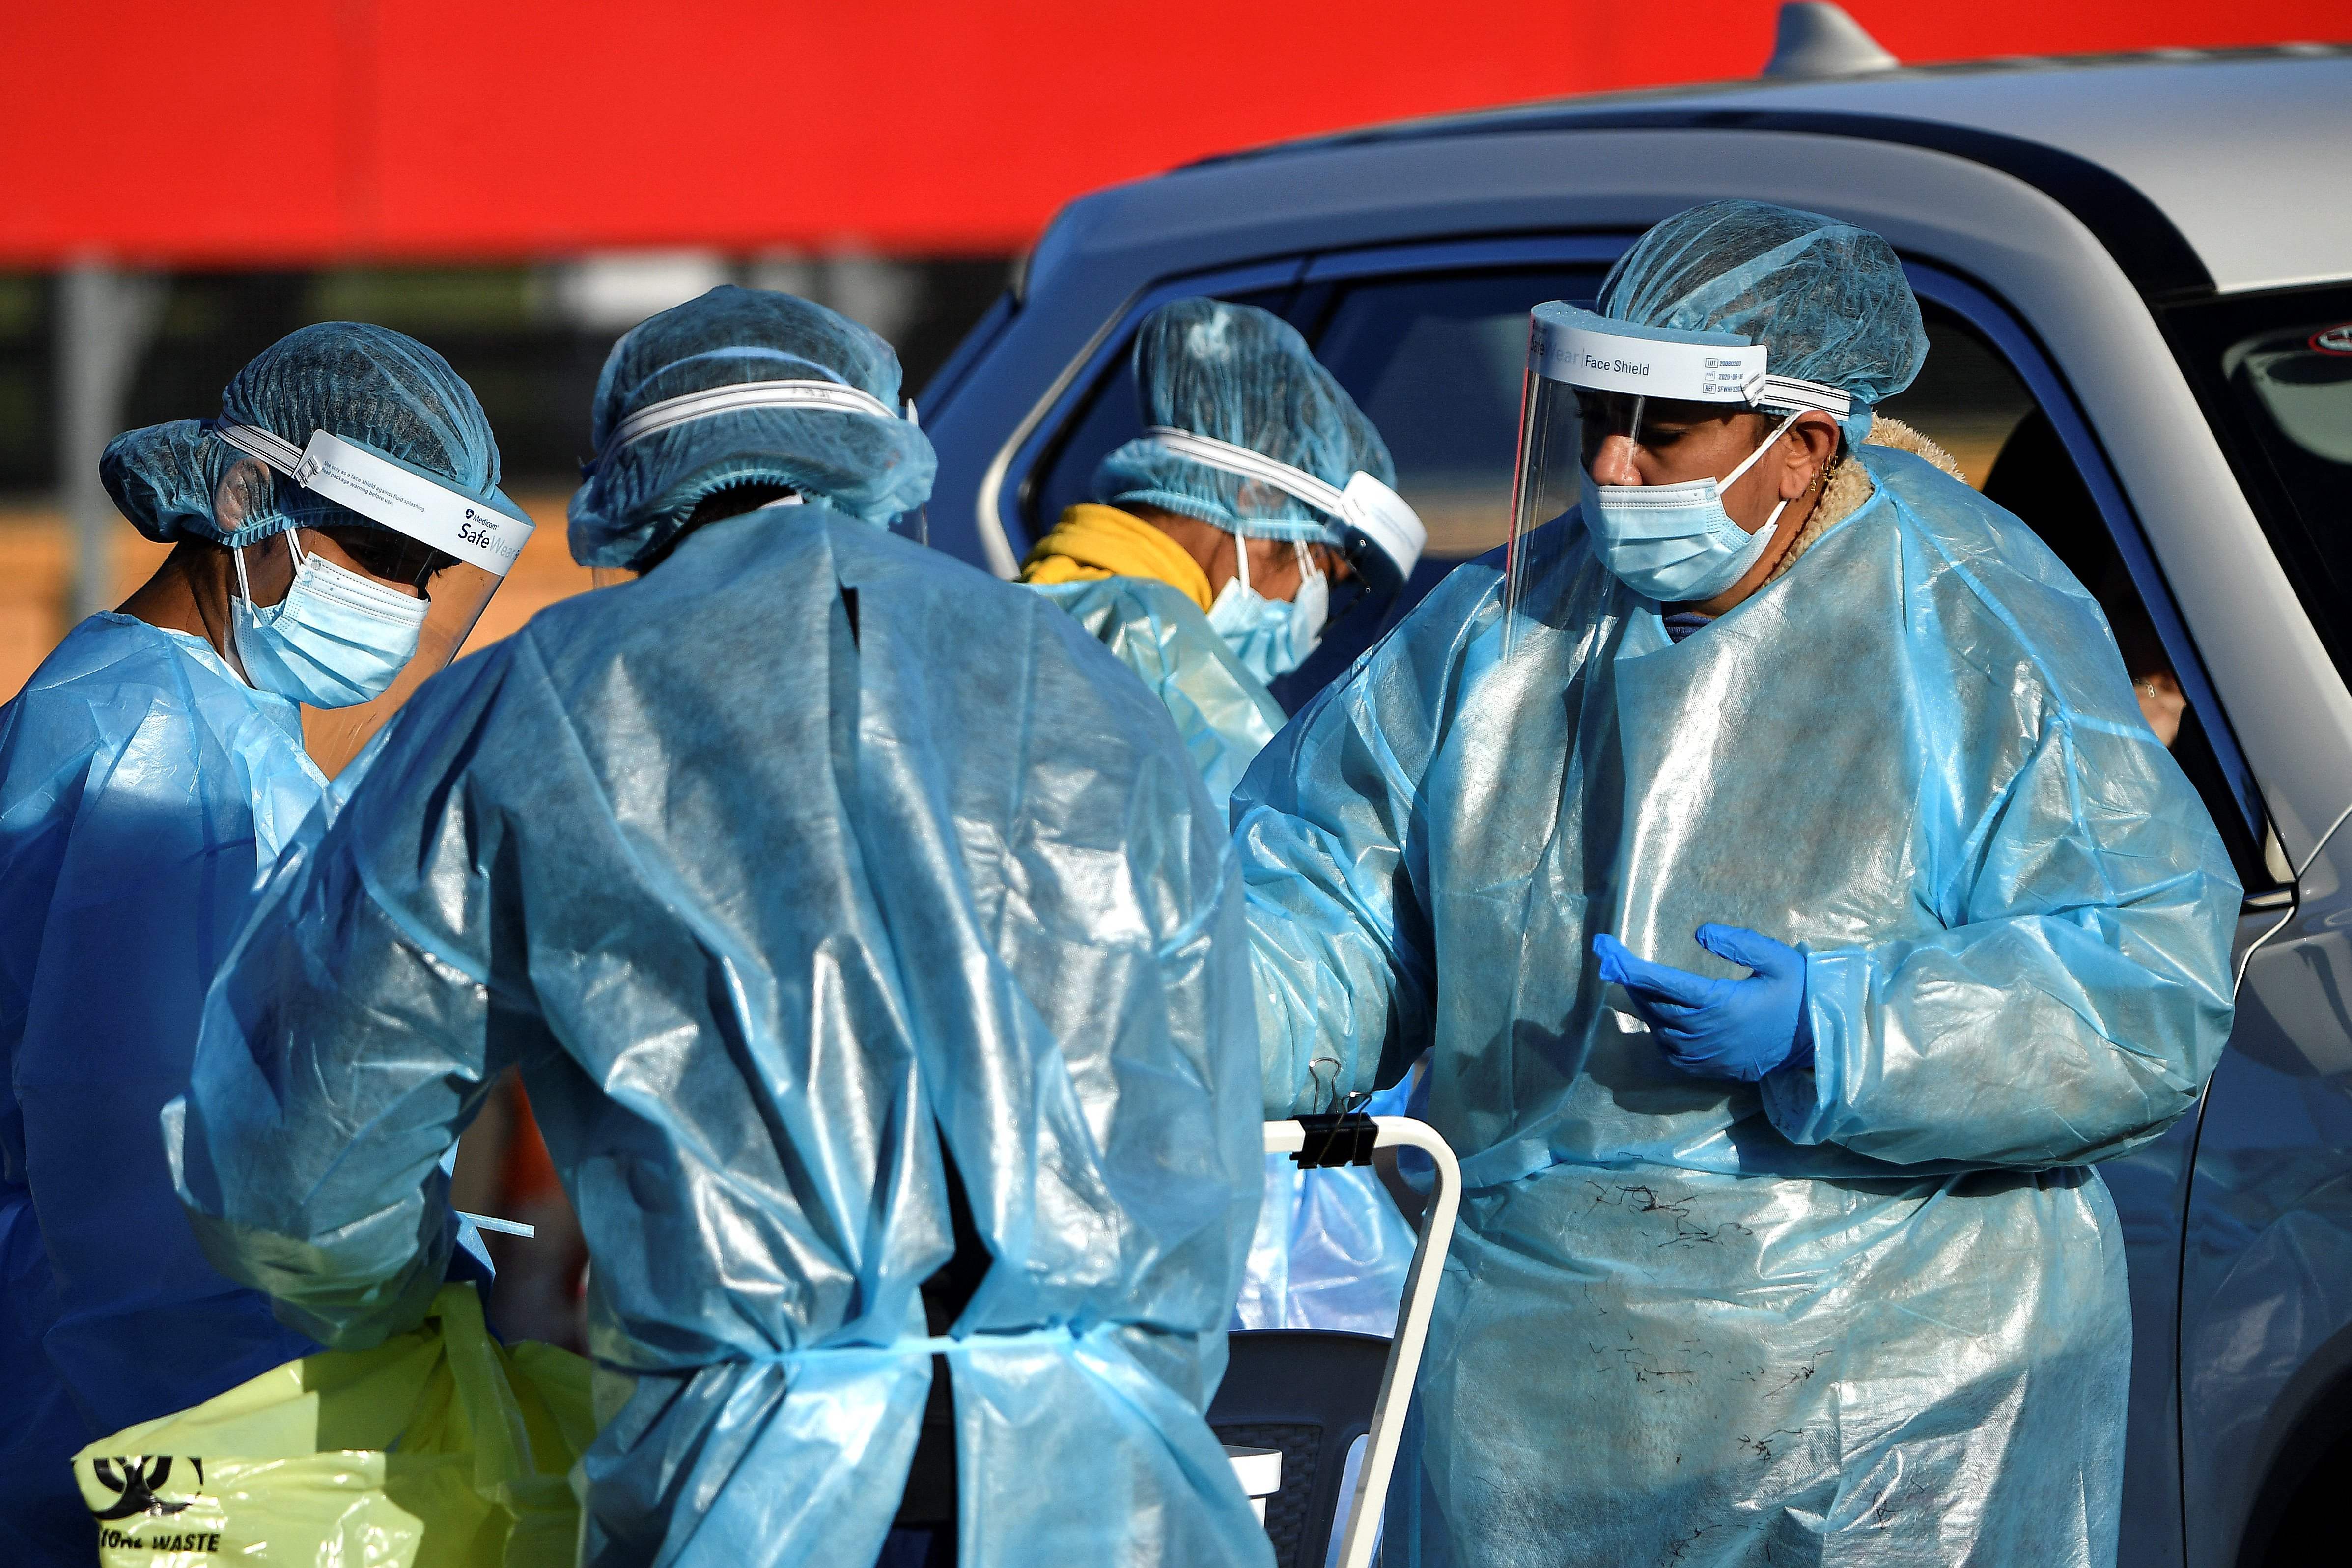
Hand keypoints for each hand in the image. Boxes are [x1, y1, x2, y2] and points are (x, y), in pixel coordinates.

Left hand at [1591, 924, 1812, 1081]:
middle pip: (1652, 1004)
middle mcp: (1705, 1032)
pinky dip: (1658, 1029)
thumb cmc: (1798, 995)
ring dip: (1644, 1003)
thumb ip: (1740, 943)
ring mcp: (1704, 1054)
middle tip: (1614, 959)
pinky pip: (1668, 1049)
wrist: (1815, 1045)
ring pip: (1657, 1026)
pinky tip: (1658, 1012)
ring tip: (1636, 981)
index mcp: (1719, 1003)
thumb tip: (1699, 931)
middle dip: (1631, 980)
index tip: (1607, 949)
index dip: (1630, 966)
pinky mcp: (1705, 1068)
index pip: (1662, 983)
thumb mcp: (1779, 959)